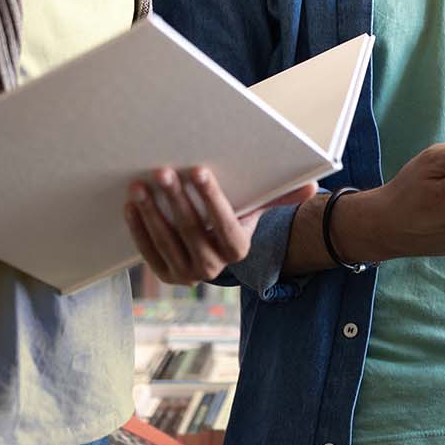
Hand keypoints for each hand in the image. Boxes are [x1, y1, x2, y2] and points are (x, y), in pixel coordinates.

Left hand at [125, 166, 317, 285]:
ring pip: (168, 242)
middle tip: (163, 171)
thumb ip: (282, 195)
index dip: (211, 197)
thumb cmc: (237, 217)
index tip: (196, 170)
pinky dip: (139, 229)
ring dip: (152, 212)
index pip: (225, 223)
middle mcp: (214, 268)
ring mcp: (188, 274)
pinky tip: (132, 206)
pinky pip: (149, 253)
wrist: (217, 249)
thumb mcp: (259, 206)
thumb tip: (313, 185)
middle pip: (193, 232)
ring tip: (140, 185)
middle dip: (177, 200)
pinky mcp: (167, 275)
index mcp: (239, 250)